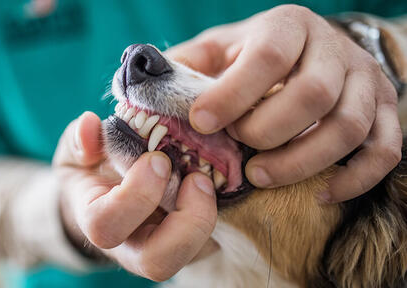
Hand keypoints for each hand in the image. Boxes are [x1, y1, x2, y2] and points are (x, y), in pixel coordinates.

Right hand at [53, 112, 217, 280]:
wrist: (108, 194)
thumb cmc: (93, 171)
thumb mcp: (78, 151)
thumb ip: (80, 139)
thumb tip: (90, 125)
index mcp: (98, 220)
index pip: (107, 226)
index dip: (135, 196)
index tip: (157, 159)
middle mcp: (131, 246)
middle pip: (157, 263)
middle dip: (184, 221)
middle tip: (196, 178)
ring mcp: (164, 248)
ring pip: (192, 256)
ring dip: (207, 217)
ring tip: (207, 179)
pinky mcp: (192, 243)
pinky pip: (213, 241)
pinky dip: (223, 213)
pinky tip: (220, 181)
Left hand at [167, 5, 401, 201]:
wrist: (306, 52)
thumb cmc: (251, 57)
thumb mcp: (215, 51)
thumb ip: (184, 67)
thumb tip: (143, 89)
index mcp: (287, 26)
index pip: (268, 56)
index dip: (234, 93)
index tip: (202, 122)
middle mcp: (333, 49)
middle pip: (313, 94)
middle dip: (268, 131)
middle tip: (239, 151)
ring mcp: (366, 81)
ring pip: (349, 127)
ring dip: (302, 161)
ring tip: (262, 176)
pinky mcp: (385, 114)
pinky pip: (384, 152)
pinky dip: (354, 179)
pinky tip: (319, 195)